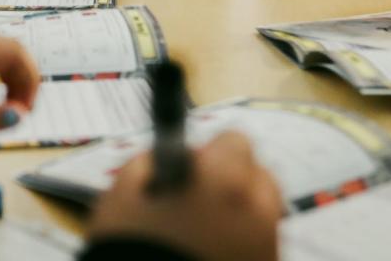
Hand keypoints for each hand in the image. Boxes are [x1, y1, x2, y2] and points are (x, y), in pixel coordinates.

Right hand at [88, 132, 280, 260]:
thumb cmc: (132, 248)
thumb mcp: (122, 195)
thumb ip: (151, 164)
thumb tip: (166, 159)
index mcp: (224, 179)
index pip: (235, 141)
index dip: (211, 152)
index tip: (194, 166)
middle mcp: (256, 210)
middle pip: (260, 176)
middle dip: (234, 181)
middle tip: (200, 201)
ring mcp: (268, 247)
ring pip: (264, 214)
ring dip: (241, 214)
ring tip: (205, 233)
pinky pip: (262, 246)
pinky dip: (243, 245)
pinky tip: (212, 253)